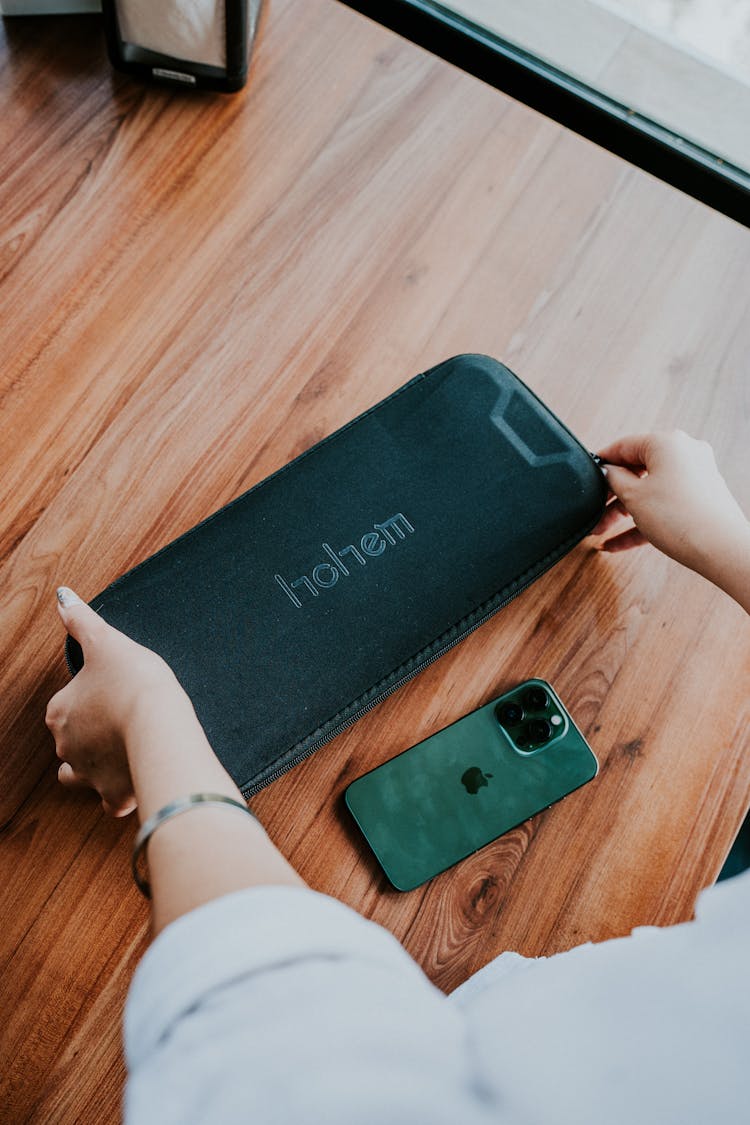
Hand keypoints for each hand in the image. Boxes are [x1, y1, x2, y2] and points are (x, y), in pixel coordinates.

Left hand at [46, 588, 191, 815]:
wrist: (161, 727)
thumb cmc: (135, 682)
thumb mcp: (108, 642)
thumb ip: (81, 620)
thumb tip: (63, 597)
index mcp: (59, 712)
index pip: (63, 707)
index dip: (87, 700)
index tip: (110, 694)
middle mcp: (65, 746)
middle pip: (69, 742)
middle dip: (89, 736)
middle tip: (121, 721)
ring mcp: (88, 775)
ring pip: (79, 775)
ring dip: (93, 767)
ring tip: (120, 753)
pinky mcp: (112, 797)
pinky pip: (111, 801)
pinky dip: (120, 794)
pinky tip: (137, 780)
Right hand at [592, 431, 749, 594]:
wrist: (721, 549)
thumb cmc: (681, 518)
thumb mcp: (633, 496)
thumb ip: (614, 479)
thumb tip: (607, 472)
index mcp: (667, 442)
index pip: (624, 446)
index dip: (601, 462)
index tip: (586, 474)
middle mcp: (684, 453)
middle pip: (637, 471)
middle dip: (612, 496)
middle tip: (593, 511)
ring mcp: (695, 476)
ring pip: (649, 491)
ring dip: (624, 512)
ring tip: (602, 533)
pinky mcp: (700, 498)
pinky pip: (663, 505)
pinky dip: (643, 520)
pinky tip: (619, 543)